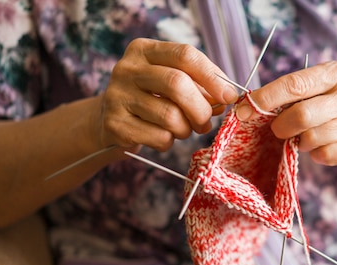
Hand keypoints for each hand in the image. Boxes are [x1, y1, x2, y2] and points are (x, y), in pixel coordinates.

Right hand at [97, 39, 238, 151]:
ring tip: (182, 130)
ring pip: (170, 116)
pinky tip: (163, 137)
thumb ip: (199, 87)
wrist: (106, 122)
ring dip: (186, 129)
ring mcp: (117, 96)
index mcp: (143, 50)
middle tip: (206, 122)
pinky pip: (159, 137)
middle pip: (177, 83)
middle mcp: (127, 68)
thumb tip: (227, 97)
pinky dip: (169, 142)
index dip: (212, 76)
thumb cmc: (149, 101)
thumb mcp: (171, 86)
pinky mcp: (115, 124)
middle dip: (201, 108)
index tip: (230, 96)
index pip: (185, 55)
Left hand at [235, 61, 336, 165]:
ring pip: (312, 138)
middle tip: (278, 129)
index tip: (243, 111)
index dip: (265, 99)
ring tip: (304, 136)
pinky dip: (316, 155)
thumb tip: (246, 107)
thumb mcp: (311, 89)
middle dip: (281, 126)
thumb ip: (284, 94)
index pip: (294, 84)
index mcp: (335, 73)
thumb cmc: (325, 103)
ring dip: (299, 141)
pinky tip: (320, 146)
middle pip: (302, 115)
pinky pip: (325, 155)